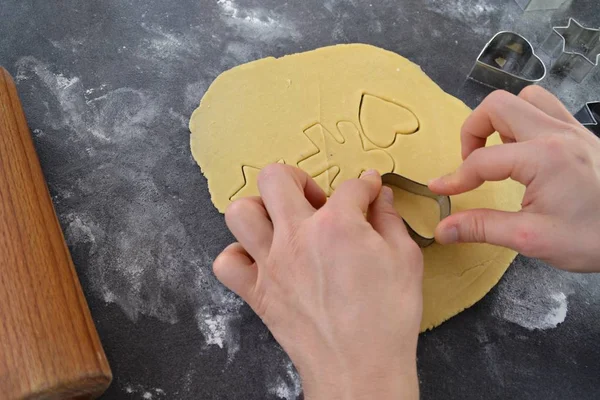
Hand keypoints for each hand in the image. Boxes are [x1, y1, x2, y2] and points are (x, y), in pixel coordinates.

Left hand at [213, 165, 422, 399]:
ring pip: (240, 213)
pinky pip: (226, 263)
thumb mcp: (406, 260)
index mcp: (337, 225)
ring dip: (260, 209)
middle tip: (316, 200)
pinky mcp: (258, 293)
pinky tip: (261, 259)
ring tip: (282, 223)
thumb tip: (381, 196)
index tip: (370, 191)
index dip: (366, 185)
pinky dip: (238, 256)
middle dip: (298, 178)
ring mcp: (271, 264)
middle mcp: (296, 237)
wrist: (360, 369)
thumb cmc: (387, 319)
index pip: (350, 186)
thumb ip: (390, 220)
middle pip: (276, 178)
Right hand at [429, 87, 599, 271]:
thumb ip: (483, 228)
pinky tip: (524, 151)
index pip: (482, 160)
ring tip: (498, 152)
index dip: (456, 177)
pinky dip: (525, 120)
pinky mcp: (581, 135)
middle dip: (473, 132)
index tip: (441, 191)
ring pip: (525, 98)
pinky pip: (546, 108)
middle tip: (471, 163)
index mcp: (543, 157)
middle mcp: (557, 133)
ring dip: (502, 120)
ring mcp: (572, 130)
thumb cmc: (594, 237)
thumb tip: (443, 230)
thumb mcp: (533, 238)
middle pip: (498, 106)